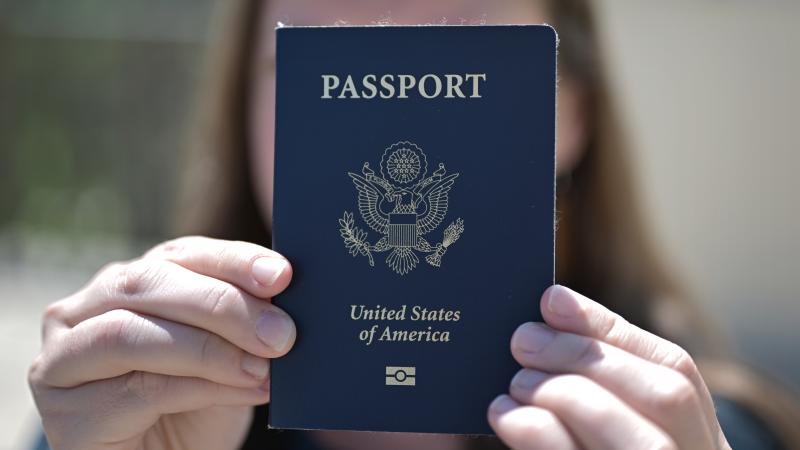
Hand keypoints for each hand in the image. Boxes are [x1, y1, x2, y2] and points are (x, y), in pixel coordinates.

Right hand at [28, 236, 295, 449]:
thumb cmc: (193, 407)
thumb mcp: (227, 356)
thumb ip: (242, 325)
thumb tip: (283, 304)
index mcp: (131, 283)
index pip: (181, 254)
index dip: (232, 260)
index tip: (281, 274)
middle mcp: (86, 309)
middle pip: (149, 283)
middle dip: (223, 304)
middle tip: (281, 333)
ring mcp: (64, 357)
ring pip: (129, 332)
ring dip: (208, 349)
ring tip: (263, 369)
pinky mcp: (65, 409)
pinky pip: (137, 389)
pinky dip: (201, 388)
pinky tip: (245, 392)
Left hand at [487, 285, 730, 449]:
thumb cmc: (600, 449)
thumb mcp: (618, 425)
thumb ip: (599, 384)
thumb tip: (549, 312)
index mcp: (701, 442)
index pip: (674, 370)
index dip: (609, 328)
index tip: (550, 301)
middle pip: (664, 396)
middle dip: (584, 357)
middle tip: (519, 341)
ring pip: (640, 441)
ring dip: (567, 395)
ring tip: (514, 384)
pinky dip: (543, 438)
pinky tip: (505, 418)